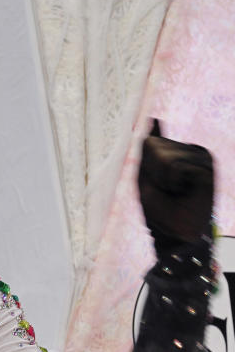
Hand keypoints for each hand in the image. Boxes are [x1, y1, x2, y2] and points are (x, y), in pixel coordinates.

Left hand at [137, 119, 213, 248]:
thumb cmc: (159, 209)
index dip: (145, 161)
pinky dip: (170, 181)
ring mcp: (200, 156)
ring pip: (162, 153)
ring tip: (173, 191)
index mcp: (175, 151)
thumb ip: (149, 147)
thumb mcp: (145, 175)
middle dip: (149, 170)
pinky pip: (174, 164)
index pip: (149, 140)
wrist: (177, 234)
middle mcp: (190, 150)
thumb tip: (153, 117)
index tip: (156, 181)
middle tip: (164, 189)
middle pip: (152, 144)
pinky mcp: (206, 165)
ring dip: (160, 177)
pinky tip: (182, 191)